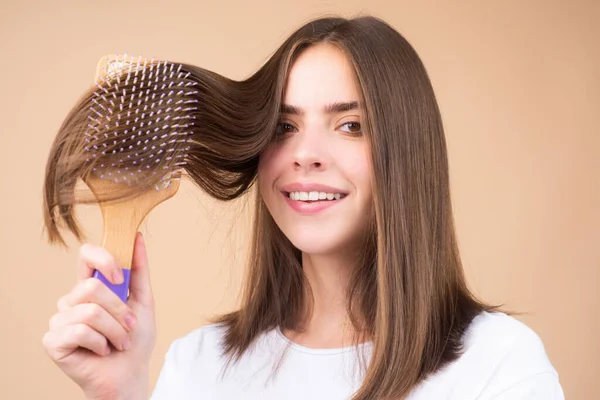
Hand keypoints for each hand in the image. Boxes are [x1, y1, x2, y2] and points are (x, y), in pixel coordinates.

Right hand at [42, 232, 155, 399]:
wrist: (130, 373)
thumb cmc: (135, 339)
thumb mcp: (143, 300)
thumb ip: (139, 270)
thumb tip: (138, 237)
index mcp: (91, 287)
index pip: (86, 255)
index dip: (103, 259)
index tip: (121, 277)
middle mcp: (71, 300)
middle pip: (91, 288)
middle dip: (119, 310)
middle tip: (129, 326)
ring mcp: (59, 320)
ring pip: (89, 312)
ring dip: (115, 330)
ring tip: (119, 342)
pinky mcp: (53, 340)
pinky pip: (79, 331)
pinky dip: (100, 343)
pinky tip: (102, 351)